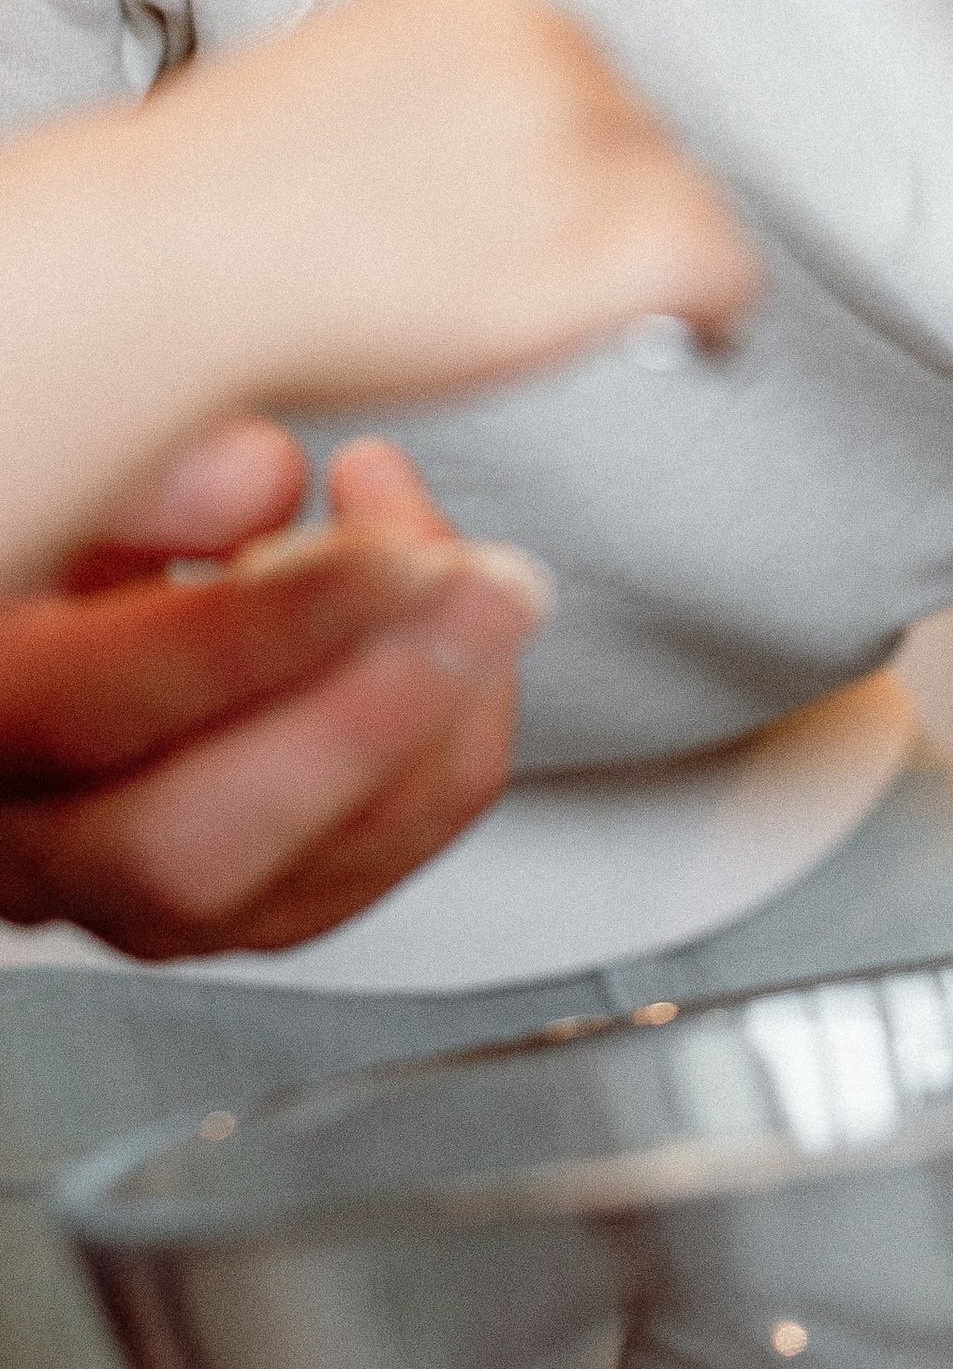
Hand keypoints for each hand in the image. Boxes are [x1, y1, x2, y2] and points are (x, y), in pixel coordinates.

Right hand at [0, 432, 546, 958]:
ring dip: (434, 727)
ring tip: (482, 578)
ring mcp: (120, 894)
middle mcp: (30, 835)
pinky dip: (443, 757)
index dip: (262, 630)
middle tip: (492, 586)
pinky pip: (353, 876)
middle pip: (192, 849)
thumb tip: (259, 480)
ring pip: (289, 889)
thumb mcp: (61, 464)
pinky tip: (458, 638)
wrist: (45, 620)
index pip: (97, 709)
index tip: (390, 545)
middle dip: (373, 714)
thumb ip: (146, 470)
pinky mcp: (224, 904)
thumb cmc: (55, 520)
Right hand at [121, 0, 758, 407]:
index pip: (586, 76)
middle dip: (600, 203)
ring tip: (569, 310)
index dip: (564, 158)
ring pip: (683, 196)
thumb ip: (434, 100)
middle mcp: (546, 50)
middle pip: (637, 133)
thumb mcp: (340, 93)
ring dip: (642, 255)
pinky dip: (712, 307)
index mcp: (481, 3)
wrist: (170, 261)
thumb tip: (487, 156)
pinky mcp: (611, 229)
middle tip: (531, 274)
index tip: (536, 207)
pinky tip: (689, 333)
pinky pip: (720, 265)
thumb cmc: (217, 208)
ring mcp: (581, 137)